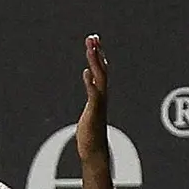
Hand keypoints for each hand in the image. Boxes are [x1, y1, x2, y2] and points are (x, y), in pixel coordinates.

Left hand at [75, 34, 109, 163]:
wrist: (94, 150)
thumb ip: (91, 92)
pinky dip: (91, 83)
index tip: (93, 41)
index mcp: (100, 93)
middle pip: (101, 69)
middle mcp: (102, 95)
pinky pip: (94, 94)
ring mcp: (99, 103)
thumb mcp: (89, 107)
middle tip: (92, 37)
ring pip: (99, 77)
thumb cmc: (90, 132)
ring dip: (95, 62)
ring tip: (90, 48)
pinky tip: (86, 72)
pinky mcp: (94, 111)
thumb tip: (89, 75)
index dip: (97, 54)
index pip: (100, 69)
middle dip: (96, 53)